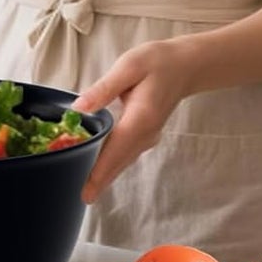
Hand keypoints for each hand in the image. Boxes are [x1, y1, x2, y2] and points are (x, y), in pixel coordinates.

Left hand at [71, 39, 198, 204]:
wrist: (185, 66)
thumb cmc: (156, 62)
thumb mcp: (128, 67)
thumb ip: (103, 89)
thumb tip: (78, 108)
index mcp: (140, 119)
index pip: (115, 151)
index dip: (98, 173)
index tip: (85, 193)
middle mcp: (145, 135)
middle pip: (118, 164)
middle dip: (97, 181)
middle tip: (75, 198)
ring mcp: (147, 138)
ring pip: (122, 163)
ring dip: (103, 176)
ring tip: (83, 190)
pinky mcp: (145, 136)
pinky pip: (125, 156)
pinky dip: (111, 165)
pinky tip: (96, 170)